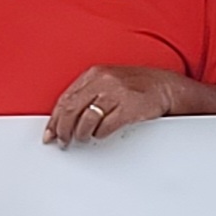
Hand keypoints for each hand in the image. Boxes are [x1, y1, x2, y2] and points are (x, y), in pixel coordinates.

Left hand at [45, 65, 177, 145]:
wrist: (166, 86)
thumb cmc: (137, 86)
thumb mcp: (108, 82)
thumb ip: (87, 94)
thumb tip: (64, 118)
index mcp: (94, 74)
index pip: (65, 99)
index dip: (55, 119)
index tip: (50, 133)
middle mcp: (103, 81)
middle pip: (72, 109)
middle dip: (63, 130)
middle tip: (62, 141)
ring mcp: (116, 94)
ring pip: (86, 120)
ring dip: (81, 134)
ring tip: (82, 139)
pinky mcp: (129, 108)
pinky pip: (106, 127)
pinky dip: (99, 134)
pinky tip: (100, 134)